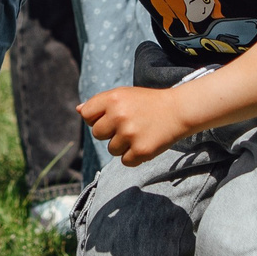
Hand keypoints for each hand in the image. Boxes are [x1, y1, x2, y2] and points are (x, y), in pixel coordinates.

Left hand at [78, 84, 193, 165]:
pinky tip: (145, 142)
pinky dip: (134, 156)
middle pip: (97, 134)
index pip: (87, 115)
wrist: (178, 110)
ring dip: (122, 145)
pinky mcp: (141, 150)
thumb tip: (78, 110)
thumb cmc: (147, 103)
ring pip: (111, 149)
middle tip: (128, 125)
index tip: (110, 117)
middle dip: (109, 132)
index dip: (96, 118)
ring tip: (139, 133)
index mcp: (113, 99)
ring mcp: (130, 134)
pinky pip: (125, 161)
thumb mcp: (124, 95)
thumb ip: (100, 102)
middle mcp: (119, 115)